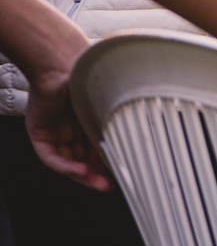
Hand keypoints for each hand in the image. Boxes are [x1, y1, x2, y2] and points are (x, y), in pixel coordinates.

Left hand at [26, 62, 111, 191]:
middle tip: (112, 186)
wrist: (63, 60)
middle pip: (83, 158)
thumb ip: (119, 116)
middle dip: (97, 174)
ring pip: (69, 161)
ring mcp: (55, 130)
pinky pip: (51, 156)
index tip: (124, 174)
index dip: (109, 162)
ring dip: (83, 174)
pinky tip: (80, 170)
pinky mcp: (40, 132)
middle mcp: (72, 126)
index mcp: (89, 117)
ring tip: (100, 183)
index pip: (98, 146)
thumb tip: (147, 130)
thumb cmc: (91, 72)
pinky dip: (66, 166)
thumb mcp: (109, 100)